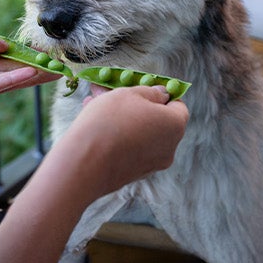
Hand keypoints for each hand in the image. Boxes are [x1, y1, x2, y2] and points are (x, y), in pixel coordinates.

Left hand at [0, 26, 60, 116]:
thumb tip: (5, 44)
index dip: (19, 51)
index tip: (41, 50)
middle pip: (6, 68)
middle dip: (32, 67)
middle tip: (58, 66)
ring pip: (4, 80)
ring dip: (29, 76)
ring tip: (54, 73)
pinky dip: (11, 81)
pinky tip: (30, 75)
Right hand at [57, 86, 189, 198]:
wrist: (84, 164)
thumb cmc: (110, 123)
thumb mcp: (130, 94)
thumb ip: (150, 91)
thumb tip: (161, 94)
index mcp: (175, 125)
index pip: (178, 105)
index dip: (161, 93)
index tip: (143, 86)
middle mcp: (168, 148)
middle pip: (156, 119)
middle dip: (134, 104)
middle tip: (113, 92)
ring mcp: (150, 164)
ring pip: (139, 133)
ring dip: (121, 118)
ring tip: (95, 103)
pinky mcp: (132, 175)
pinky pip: (128, 148)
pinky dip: (117, 136)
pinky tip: (94, 124)